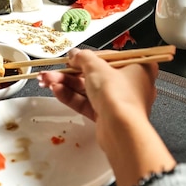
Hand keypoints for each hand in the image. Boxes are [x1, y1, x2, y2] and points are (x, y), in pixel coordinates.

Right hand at [39, 48, 174, 185]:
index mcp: (137, 67)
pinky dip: (72, 96)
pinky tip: (56, 90)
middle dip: (69, 73)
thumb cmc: (118, 95)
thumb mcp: (97, 67)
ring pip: (88, 89)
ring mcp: (118, 102)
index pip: (107, 58)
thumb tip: (75, 53)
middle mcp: (130, 84)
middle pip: (95, 75)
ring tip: (47, 80)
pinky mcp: (107, 116)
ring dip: (67, 84)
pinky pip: (87, 103)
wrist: (121, 131)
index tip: (70, 58)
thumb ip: (83, 58)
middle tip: (51, 72)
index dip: (86, 58)